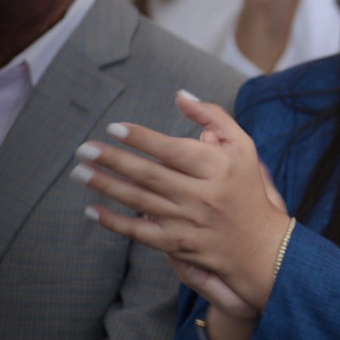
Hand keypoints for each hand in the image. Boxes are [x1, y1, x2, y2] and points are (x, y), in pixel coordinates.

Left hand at [77, 91, 294, 311]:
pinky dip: (114, 222)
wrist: (260, 244)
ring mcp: (188, 221)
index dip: (142, 138)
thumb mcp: (243, 147)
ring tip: (80, 172)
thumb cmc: (246, 187)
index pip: (174, 150)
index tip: (114, 127)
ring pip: (139, 201)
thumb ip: (214, 117)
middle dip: (113, 160)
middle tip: (84, 149)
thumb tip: (181, 95)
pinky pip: (139, 232)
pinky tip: (93, 209)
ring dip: (106, 186)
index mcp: (219, 168)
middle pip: (150, 175)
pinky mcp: (177, 244)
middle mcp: (202, 195)